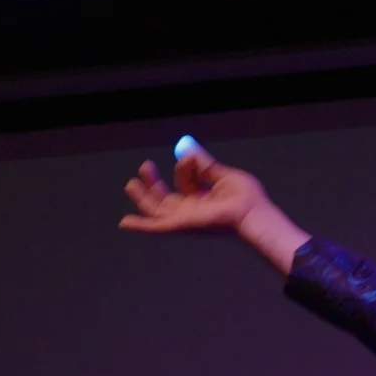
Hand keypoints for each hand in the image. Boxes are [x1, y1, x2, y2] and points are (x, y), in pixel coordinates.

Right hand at [120, 139, 275, 237]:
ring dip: (142, 197)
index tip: (190, 157)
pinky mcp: (180, 225)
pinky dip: (140, 226)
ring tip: (131, 184)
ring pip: (156, 210)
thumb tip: (187, 148)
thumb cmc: (246, 197)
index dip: (185, 166)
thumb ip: (204, 163)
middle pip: (165, 198)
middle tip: (145, 165)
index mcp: (203, 198)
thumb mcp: (222, 174)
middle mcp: (192, 210)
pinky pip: (156, 227)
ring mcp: (185, 219)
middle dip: (152, 183)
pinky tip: (124, 223)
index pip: (185, 180)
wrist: (251, 212)